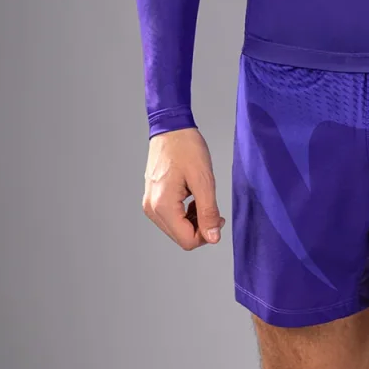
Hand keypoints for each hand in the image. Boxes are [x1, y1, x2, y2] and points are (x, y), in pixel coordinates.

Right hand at [142, 126, 226, 249]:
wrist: (171, 128)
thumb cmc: (187, 148)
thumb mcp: (204, 179)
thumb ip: (208, 211)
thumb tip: (213, 238)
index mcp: (163, 205)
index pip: (187, 240)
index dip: (207, 234)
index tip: (218, 217)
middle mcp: (152, 209)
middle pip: (180, 237)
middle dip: (200, 227)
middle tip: (213, 208)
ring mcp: (149, 204)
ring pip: (175, 229)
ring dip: (192, 220)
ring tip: (201, 199)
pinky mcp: (152, 198)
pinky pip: (170, 217)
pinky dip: (184, 213)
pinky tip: (192, 197)